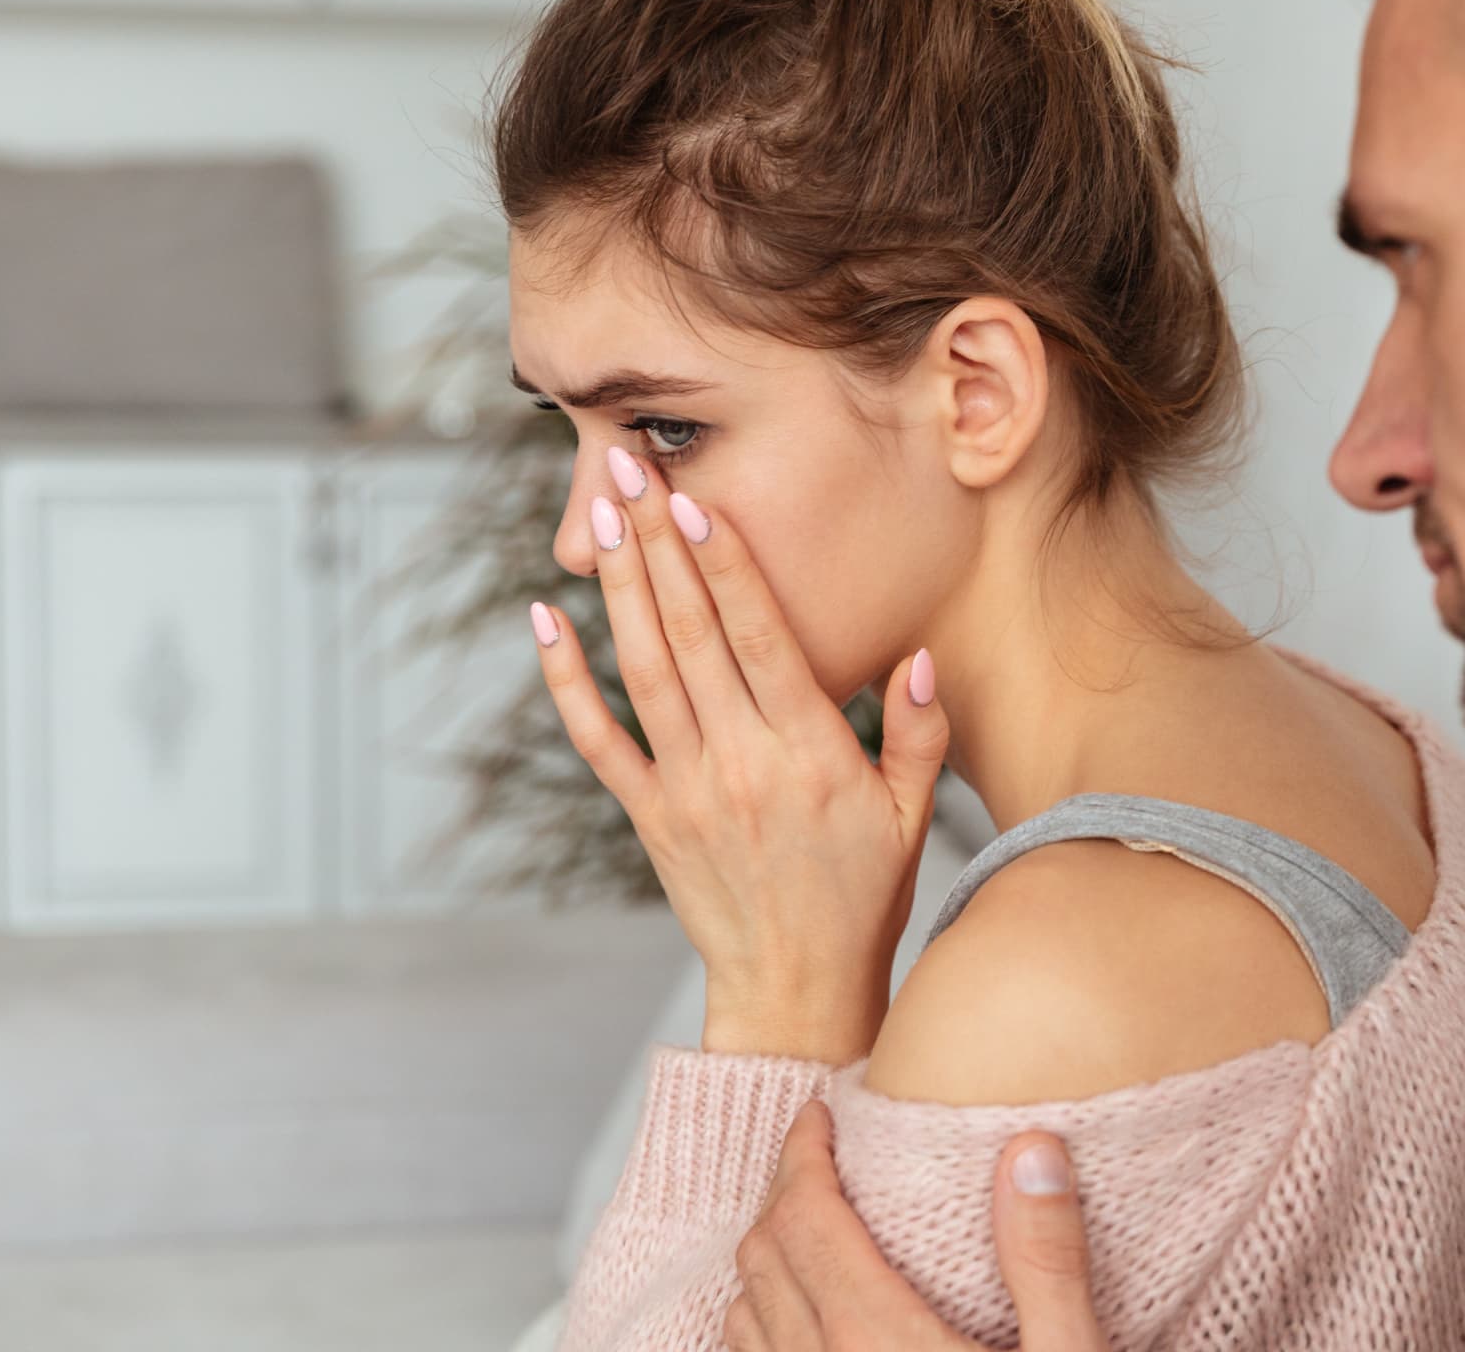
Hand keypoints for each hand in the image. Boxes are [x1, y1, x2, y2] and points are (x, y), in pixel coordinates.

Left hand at [533, 448, 950, 1063]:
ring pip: (643, 671)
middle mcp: (741, 763)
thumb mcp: (910, 816)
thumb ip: (916, 732)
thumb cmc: (863, 897)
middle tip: (628, 471)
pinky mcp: (649, 817)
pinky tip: (546, 622)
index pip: (760, 638)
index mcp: (810, 754)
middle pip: (691, 635)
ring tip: (600, 518)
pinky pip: (599, 740)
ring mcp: (687, 790)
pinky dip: (566, 681)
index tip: (695, 499)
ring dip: (617, 590)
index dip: (724, 563)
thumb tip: (918, 655)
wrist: (796, 992)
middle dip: (657, 546)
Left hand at [726, 1102, 1109, 1351]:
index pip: (804, 1216)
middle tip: (824, 1152)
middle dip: (785, 1190)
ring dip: (768, 1257)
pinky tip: (811, 1313)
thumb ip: (1049, 1262)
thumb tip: (1031, 1150)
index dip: (803, 1151)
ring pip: (744, 1314)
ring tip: (814, 1221)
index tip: (821, 1112)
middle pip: (763, 1255)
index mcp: (876, 1340)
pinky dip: (763, 1321)